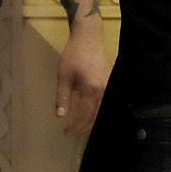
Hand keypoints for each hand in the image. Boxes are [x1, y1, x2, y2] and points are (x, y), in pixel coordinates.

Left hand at [54, 15, 108, 136]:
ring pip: (102, 111)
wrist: (88, 38)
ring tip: (80, 127)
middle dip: (84, 128)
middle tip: (72, 133)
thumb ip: (62, 97)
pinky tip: (90, 115)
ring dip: (92, 122)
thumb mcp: (63, 75)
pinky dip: (97, 112)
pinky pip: (105, 103)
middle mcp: (103, 91)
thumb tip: (60, 115)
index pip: (85, 116)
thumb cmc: (74, 55)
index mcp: (91, 89)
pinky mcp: (110, 83)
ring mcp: (109, 87)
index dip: (76, 127)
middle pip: (96, 117)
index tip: (66, 132)